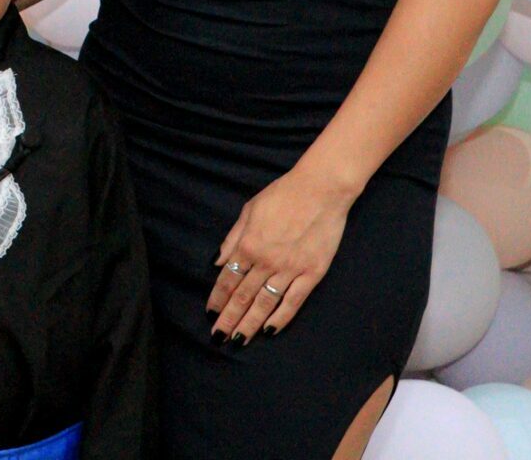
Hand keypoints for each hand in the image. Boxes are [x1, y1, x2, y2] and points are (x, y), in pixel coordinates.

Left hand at [207, 166, 359, 346]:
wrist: (321, 190)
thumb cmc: (282, 195)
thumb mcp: (249, 210)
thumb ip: (233, 238)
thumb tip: (218, 262)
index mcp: (248, 245)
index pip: (228, 279)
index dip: (218, 299)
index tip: (210, 313)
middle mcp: (266, 261)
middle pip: (243, 296)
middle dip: (229, 318)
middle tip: (218, 337)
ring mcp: (290, 269)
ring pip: (265, 303)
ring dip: (250, 324)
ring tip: (239, 340)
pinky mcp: (312, 274)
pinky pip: (293, 301)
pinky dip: (280, 318)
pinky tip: (269, 330)